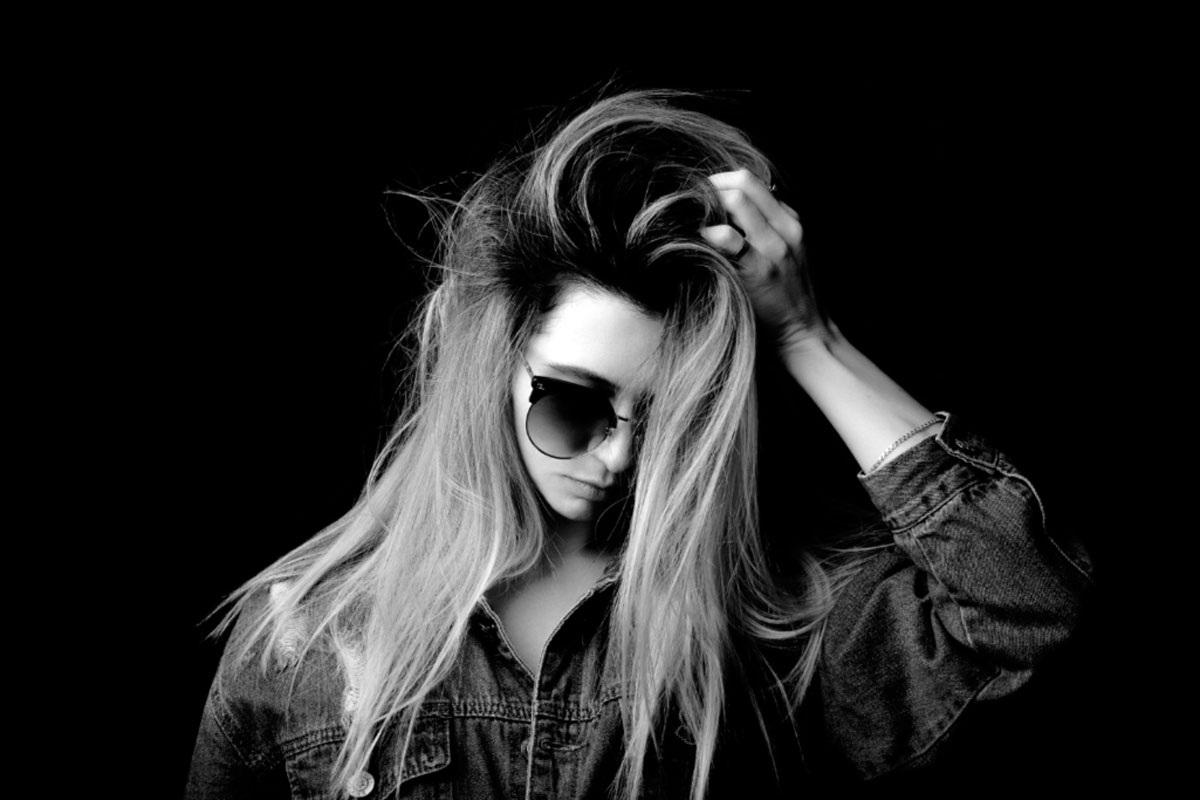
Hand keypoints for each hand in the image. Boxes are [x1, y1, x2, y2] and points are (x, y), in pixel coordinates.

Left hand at [700, 169, 833, 352]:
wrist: (806, 331)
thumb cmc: (791, 293)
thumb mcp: (789, 251)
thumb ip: (768, 228)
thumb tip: (731, 209)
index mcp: (791, 222)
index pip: (754, 182)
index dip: (722, 182)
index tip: (703, 194)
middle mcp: (785, 229)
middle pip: (744, 183)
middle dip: (711, 186)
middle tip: (689, 201)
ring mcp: (772, 248)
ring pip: (736, 201)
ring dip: (707, 204)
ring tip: (689, 219)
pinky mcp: (757, 270)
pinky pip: (726, 238)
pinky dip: (705, 233)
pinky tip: (694, 241)